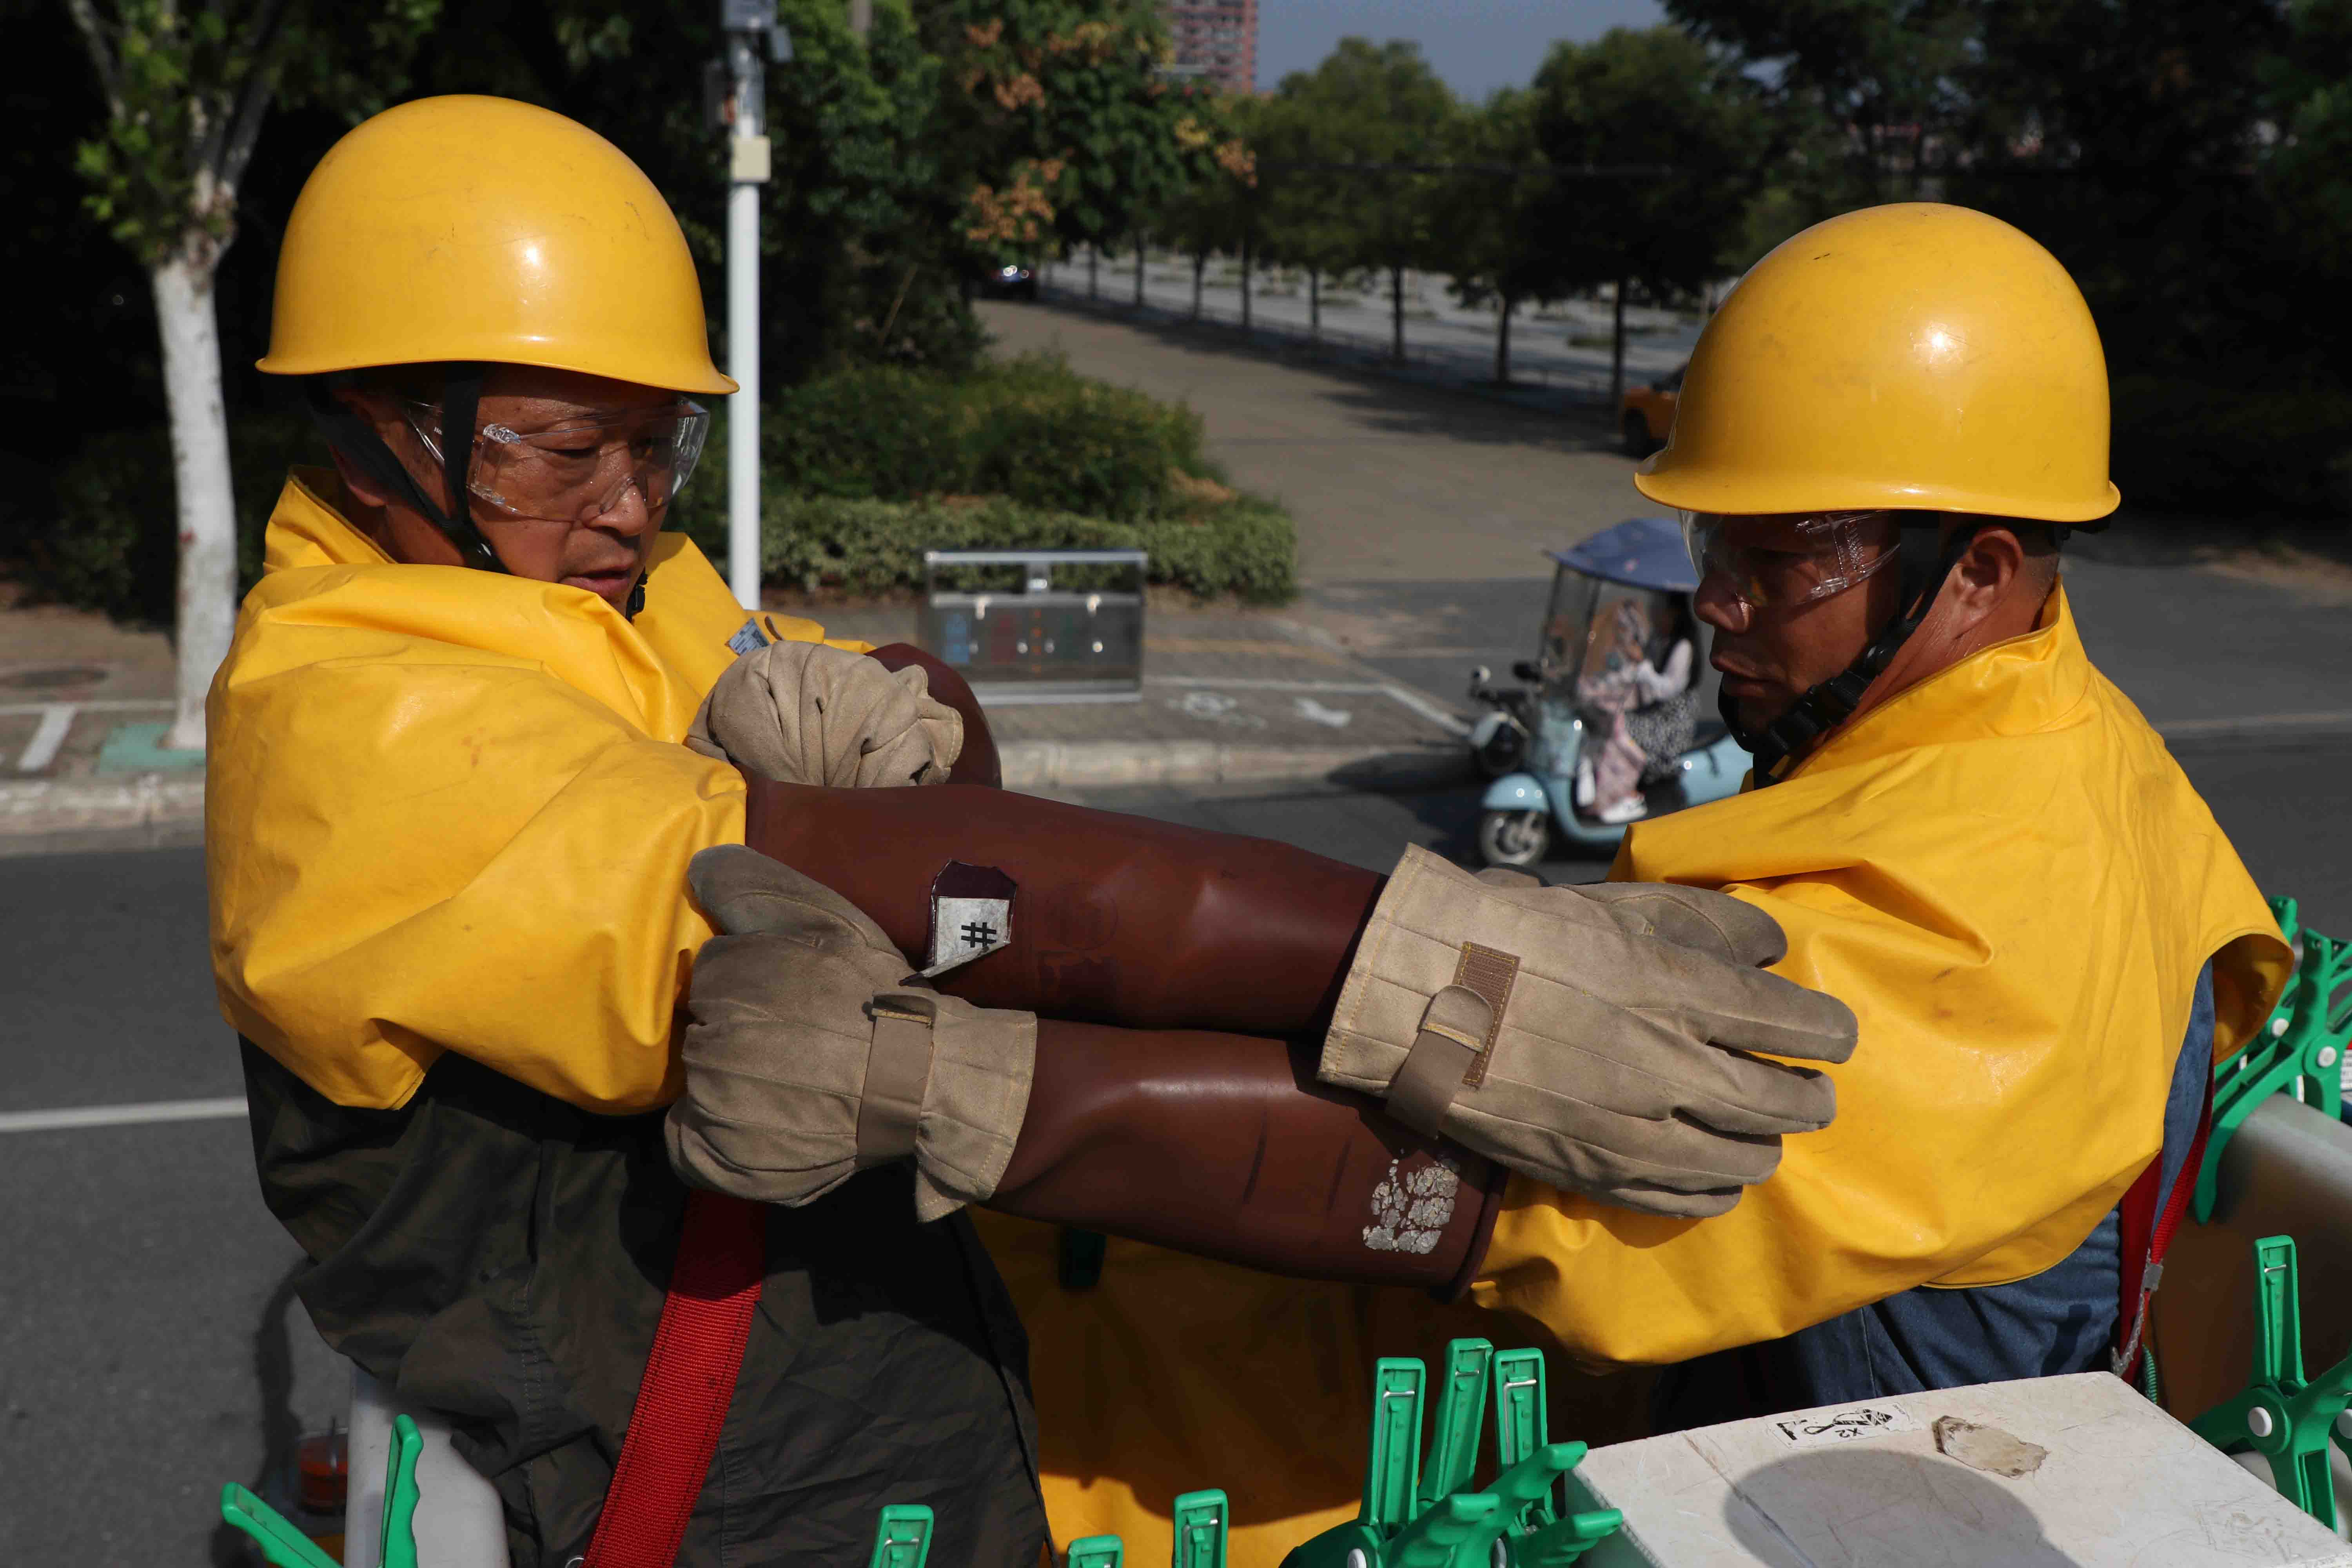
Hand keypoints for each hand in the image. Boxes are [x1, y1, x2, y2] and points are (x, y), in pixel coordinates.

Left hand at [669, 846, 1034, 1220]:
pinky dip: (710, 1137)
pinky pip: (690, 1148)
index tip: (789, 992)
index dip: (750, 980)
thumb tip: (694, 868)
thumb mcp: (823, 916)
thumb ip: (751, 885)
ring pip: (697, 1085)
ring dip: (726, 1079)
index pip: (713, 976)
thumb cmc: (873, 991)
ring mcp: (716, 1113)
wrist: (921, 1076)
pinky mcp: (726, 1164)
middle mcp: (711, 1049)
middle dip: (738, 1029)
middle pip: (703, 1030)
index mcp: (727, 984)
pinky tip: (753, 1120)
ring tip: (784, 1078)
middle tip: (792, 1038)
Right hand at [1320, 848, 1857, 1216]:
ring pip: (1747, 1159)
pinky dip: (1718, 1187)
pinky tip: (1718, 1171)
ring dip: (1767, 1141)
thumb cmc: (1525, 938)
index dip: (1829, 1030)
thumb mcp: (1622, 906)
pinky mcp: (1599, 1173)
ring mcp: (1636, 1132)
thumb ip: (1710, 924)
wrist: (1428, 1000)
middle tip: (1808, 1085)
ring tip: (1760, 1127)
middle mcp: (1673, 1071)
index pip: (1799, 1024)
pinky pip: (1690, 1201)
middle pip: (1787, 1101)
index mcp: (1682, 994)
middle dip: (1810, 1093)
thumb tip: (1771, 952)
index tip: (1831, 1032)